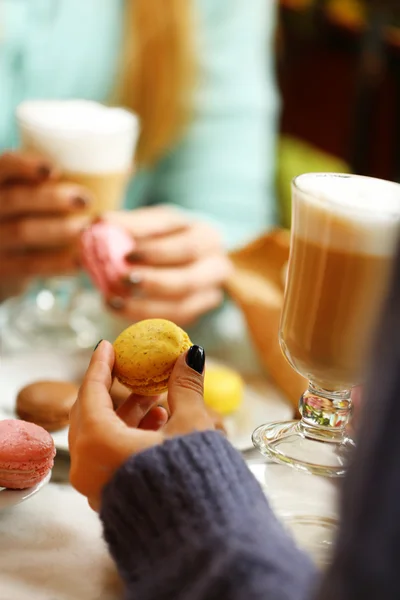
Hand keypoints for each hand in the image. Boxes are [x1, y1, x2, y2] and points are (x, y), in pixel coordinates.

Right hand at [0, 151, 91, 282]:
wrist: (3, 262)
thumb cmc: (30, 218)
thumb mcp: (33, 197)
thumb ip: (63, 183)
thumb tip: (125, 167)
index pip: (2, 167)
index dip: (24, 166)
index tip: (53, 169)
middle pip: (14, 199)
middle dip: (51, 198)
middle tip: (86, 199)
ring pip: (23, 232)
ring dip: (59, 230)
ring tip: (89, 229)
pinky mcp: (2, 270)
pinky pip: (29, 265)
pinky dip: (56, 263)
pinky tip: (80, 260)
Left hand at [69, 340, 212, 510]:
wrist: (199, 538)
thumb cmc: (191, 479)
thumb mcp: (190, 425)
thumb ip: (186, 386)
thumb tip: (190, 355)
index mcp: (98, 443)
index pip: (91, 392)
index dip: (100, 365)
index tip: (108, 346)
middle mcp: (88, 466)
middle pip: (92, 414)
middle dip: (117, 390)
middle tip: (133, 372)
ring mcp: (96, 485)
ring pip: (103, 436)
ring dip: (127, 414)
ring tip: (158, 400)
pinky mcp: (111, 498)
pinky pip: (110, 456)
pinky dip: (128, 436)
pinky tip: (159, 426)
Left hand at [104, 206, 232, 325]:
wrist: (174, 259)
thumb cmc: (161, 236)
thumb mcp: (150, 223)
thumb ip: (129, 223)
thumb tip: (103, 221)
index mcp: (206, 237)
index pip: (185, 246)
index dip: (156, 252)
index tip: (126, 255)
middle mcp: (216, 267)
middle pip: (188, 281)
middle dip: (153, 283)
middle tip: (122, 279)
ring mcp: (209, 295)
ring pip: (181, 308)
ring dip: (143, 307)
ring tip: (113, 301)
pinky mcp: (195, 315)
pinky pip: (170, 324)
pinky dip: (143, 319)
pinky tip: (120, 309)